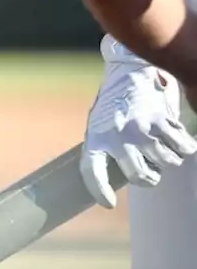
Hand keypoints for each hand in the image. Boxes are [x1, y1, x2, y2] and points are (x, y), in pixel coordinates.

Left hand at [80, 36, 196, 207]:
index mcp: (96, 137)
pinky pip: (182, 147)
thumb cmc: (114, 105)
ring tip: (162, 147)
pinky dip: (184, 146)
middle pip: (140, 175)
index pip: (91, 171)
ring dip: (169, 159)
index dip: (99, 190)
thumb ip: (106, 149)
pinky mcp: (160, 120)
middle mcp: (116, 135)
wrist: (128, 73)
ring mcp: (139, 128)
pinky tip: (178, 139)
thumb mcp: (99, 126)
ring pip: (166, 162)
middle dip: (150, 177)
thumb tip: (112, 180)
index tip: (109, 203)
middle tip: (151, 169)